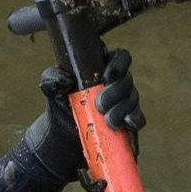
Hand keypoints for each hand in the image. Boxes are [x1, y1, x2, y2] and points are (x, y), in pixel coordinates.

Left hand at [30, 49, 144, 178]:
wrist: (63, 134)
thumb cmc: (60, 103)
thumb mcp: (51, 88)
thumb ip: (53, 78)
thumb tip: (67, 81)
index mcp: (103, 67)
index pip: (121, 57)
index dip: (120, 64)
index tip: (107, 77)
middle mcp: (117, 83)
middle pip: (127, 80)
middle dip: (115, 93)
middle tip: (100, 105)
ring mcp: (125, 102)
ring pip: (133, 100)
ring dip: (122, 110)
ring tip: (108, 121)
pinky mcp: (128, 121)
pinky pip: (138, 119)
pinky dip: (134, 121)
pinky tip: (126, 125)